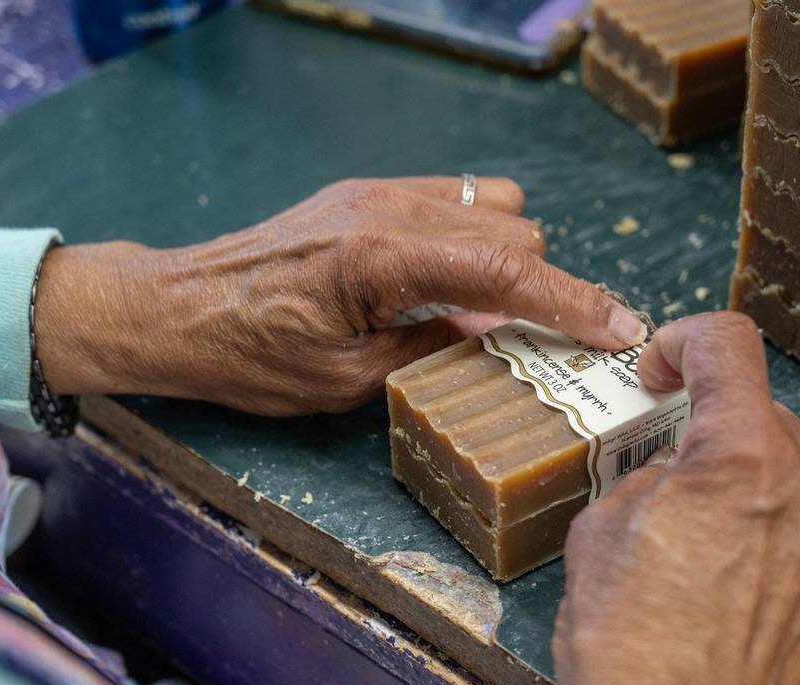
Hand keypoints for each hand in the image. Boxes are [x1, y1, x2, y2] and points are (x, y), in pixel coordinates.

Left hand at [33, 176, 647, 414]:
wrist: (179, 309)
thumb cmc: (252, 357)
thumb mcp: (347, 379)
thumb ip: (433, 347)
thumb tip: (499, 329)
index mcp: (383, 259)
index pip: (508, 270)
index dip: (573, 302)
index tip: (620, 328)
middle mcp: (390, 208)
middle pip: (514, 228)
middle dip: (540, 284)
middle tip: (542, 340)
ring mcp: (380, 191)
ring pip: (494, 204)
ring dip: (511, 256)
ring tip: (492, 310)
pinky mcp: (369, 191)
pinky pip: (457, 196)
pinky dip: (477, 234)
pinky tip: (457, 277)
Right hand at [553, 312, 799, 684]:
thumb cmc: (625, 642)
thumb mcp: (601, 529)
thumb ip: (653, 474)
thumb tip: (680, 470)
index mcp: (742, 456)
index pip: (731, 346)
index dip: (690, 343)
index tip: (667, 370)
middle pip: (773, 426)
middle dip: (725, 441)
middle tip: (681, 487)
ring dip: (765, 505)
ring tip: (717, 563)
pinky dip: (796, 568)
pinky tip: (753, 610)